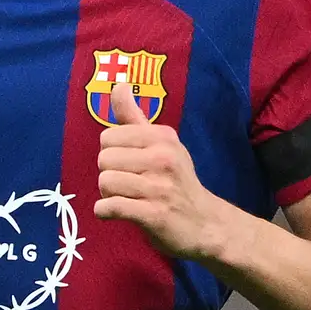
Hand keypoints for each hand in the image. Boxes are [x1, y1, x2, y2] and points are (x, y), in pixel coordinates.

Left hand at [94, 87, 231, 260]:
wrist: (206, 225)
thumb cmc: (176, 181)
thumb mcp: (161, 144)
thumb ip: (134, 117)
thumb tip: (118, 84)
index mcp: (163, 137)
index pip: (108, 137)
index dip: (112, 153)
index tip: (130, 164)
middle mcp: (163, 158)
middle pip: (103, 159)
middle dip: (109, 174)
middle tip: (129, 184)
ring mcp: (160, 187)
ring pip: (105, 182)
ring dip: (108, 194)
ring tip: (127, 198)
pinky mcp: (154, 215)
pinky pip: (110, 206)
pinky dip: (106, 212)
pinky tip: (116, 212)